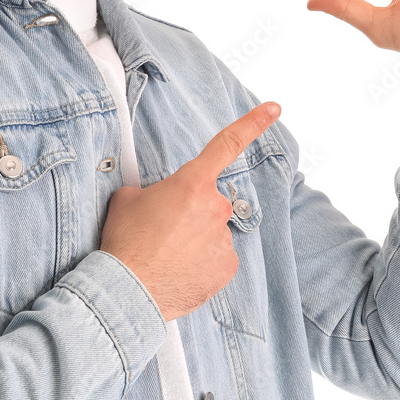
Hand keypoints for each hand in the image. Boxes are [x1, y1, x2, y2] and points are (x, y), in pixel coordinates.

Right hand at [99, 101, 280, 322]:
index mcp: (192, 183)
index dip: (253, 122)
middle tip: (162, 229)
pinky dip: (201, 262)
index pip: (227, 144)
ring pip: (213, 231)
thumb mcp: (127, 198)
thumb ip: (152, 189)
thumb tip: (159, 199)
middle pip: (209, 201)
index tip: (275, 108)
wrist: (127, 290)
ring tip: (165, 254)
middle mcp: (214, 207)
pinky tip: (178, 270)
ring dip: (194, 238)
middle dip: (191, 211)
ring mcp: (223, 239)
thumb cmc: (125, 242)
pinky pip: (217, 257)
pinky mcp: (226, 268)